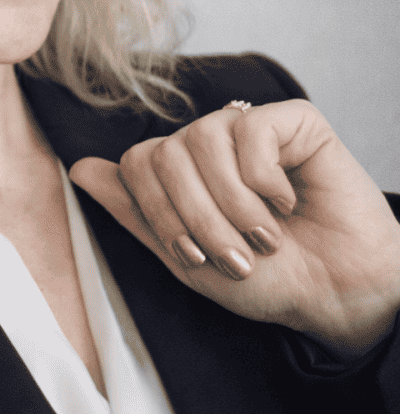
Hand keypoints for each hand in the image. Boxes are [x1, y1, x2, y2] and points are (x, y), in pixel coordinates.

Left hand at [69, 100, 399, 358]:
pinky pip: (252, 132)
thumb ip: (134, 213)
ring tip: (265, 238)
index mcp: (180, 172)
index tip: (194, 257)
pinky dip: (266, 180)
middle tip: (236, 256)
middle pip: (166, 153)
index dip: (158, 212)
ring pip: (204, 138)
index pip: (136, 163)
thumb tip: (78, 169)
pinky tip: (288, 202)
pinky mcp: (294, 120)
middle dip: (197, 217)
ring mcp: (250, 128)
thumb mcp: (186, 258)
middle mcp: (209, 142)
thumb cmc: (267, 279)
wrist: (335, 293)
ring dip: (233, 204)